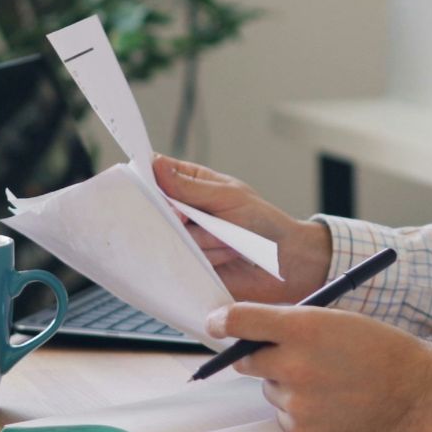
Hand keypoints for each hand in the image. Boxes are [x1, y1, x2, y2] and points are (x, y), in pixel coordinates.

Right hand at [154, 155, 332, 303]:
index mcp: (192, 184)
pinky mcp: (188, 265)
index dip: (147, 178)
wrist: (284, 263)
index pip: (156, 174)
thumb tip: (157, 166)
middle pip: (155, 209)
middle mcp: (183, 211)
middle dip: (180, 216)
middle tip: (197, 219)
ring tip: (228, 240)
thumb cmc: (262, 222)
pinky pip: (180, 262)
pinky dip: (206, 258)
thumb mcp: (228, 197)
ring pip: (171, 237)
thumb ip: (191, 187)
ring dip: (204, 240)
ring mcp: (184, 239)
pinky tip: (226, 256)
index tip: (148, 185)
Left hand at [208, 303, 431, 431]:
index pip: (241, 321)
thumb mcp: (336, 319)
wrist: (417, 391)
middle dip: (258, 354)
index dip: (222, 321)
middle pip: (246, 359)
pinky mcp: (304, 430)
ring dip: (286, 383)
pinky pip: (285, 415)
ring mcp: (298, 402)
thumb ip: (292, 323)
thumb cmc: (381, 349)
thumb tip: (252, 332)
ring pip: (270, 389)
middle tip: (284, 354)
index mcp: (303, 327)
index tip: (215, 323)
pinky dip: (301, 409)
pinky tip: (331, 401)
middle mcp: (294, 365)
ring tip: (328, 380)